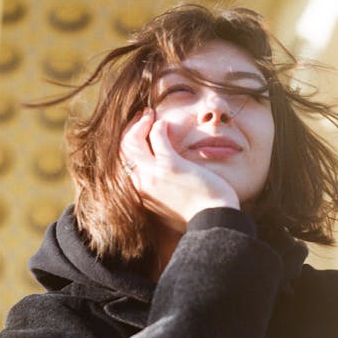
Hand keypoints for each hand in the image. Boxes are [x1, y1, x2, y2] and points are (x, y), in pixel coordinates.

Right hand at [120, 108, 239, 229]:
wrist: (214, 223)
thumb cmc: (198, 215)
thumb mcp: (171, 205)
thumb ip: (161, 192)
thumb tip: (165, 183)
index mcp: (140, 194)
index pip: (123, 163)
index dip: (127, 144)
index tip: (137, 133)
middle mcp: (140, 185)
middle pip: (123, 150)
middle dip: (130, 129)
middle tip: (142, 117)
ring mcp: (153, 175)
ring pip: (132, 142)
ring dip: (139, 124)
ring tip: (149, 114)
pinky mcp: (169, 166)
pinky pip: (157, 137)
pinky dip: (159, 126)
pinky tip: (165, 123)